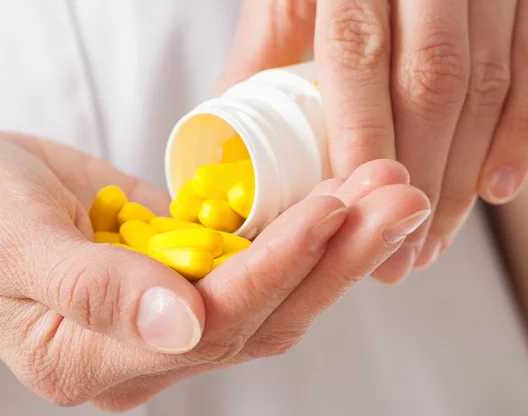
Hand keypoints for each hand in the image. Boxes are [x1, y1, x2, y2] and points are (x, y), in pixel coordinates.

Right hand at [0, 124, 428, 410]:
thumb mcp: (10, 246)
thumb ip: (93, 291)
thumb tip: (181, 325)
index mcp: (95, 361)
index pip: (212, 322)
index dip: (274, 266)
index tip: (328, 210)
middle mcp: (144, 347)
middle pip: (261, 313)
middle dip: (334, 257)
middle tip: (397, 200)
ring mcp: (166, 309)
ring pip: (269, 287)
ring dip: (332, 240)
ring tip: (386, 190)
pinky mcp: (177, 266)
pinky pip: (249, 255)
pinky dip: (296, 227)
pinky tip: (339, 196)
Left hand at [217, 0, 527, 282]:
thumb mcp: (278, 6)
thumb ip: (256, 69)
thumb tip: (225, 154)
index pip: (357, 60)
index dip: (362, 145)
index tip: (354, 211)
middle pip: (431, 83)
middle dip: (418, 179)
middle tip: (399, 254)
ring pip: (482, 82)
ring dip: (462, 174)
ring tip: (433, 239)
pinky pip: (526, 66)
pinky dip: (517, 133)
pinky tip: (497, 188)